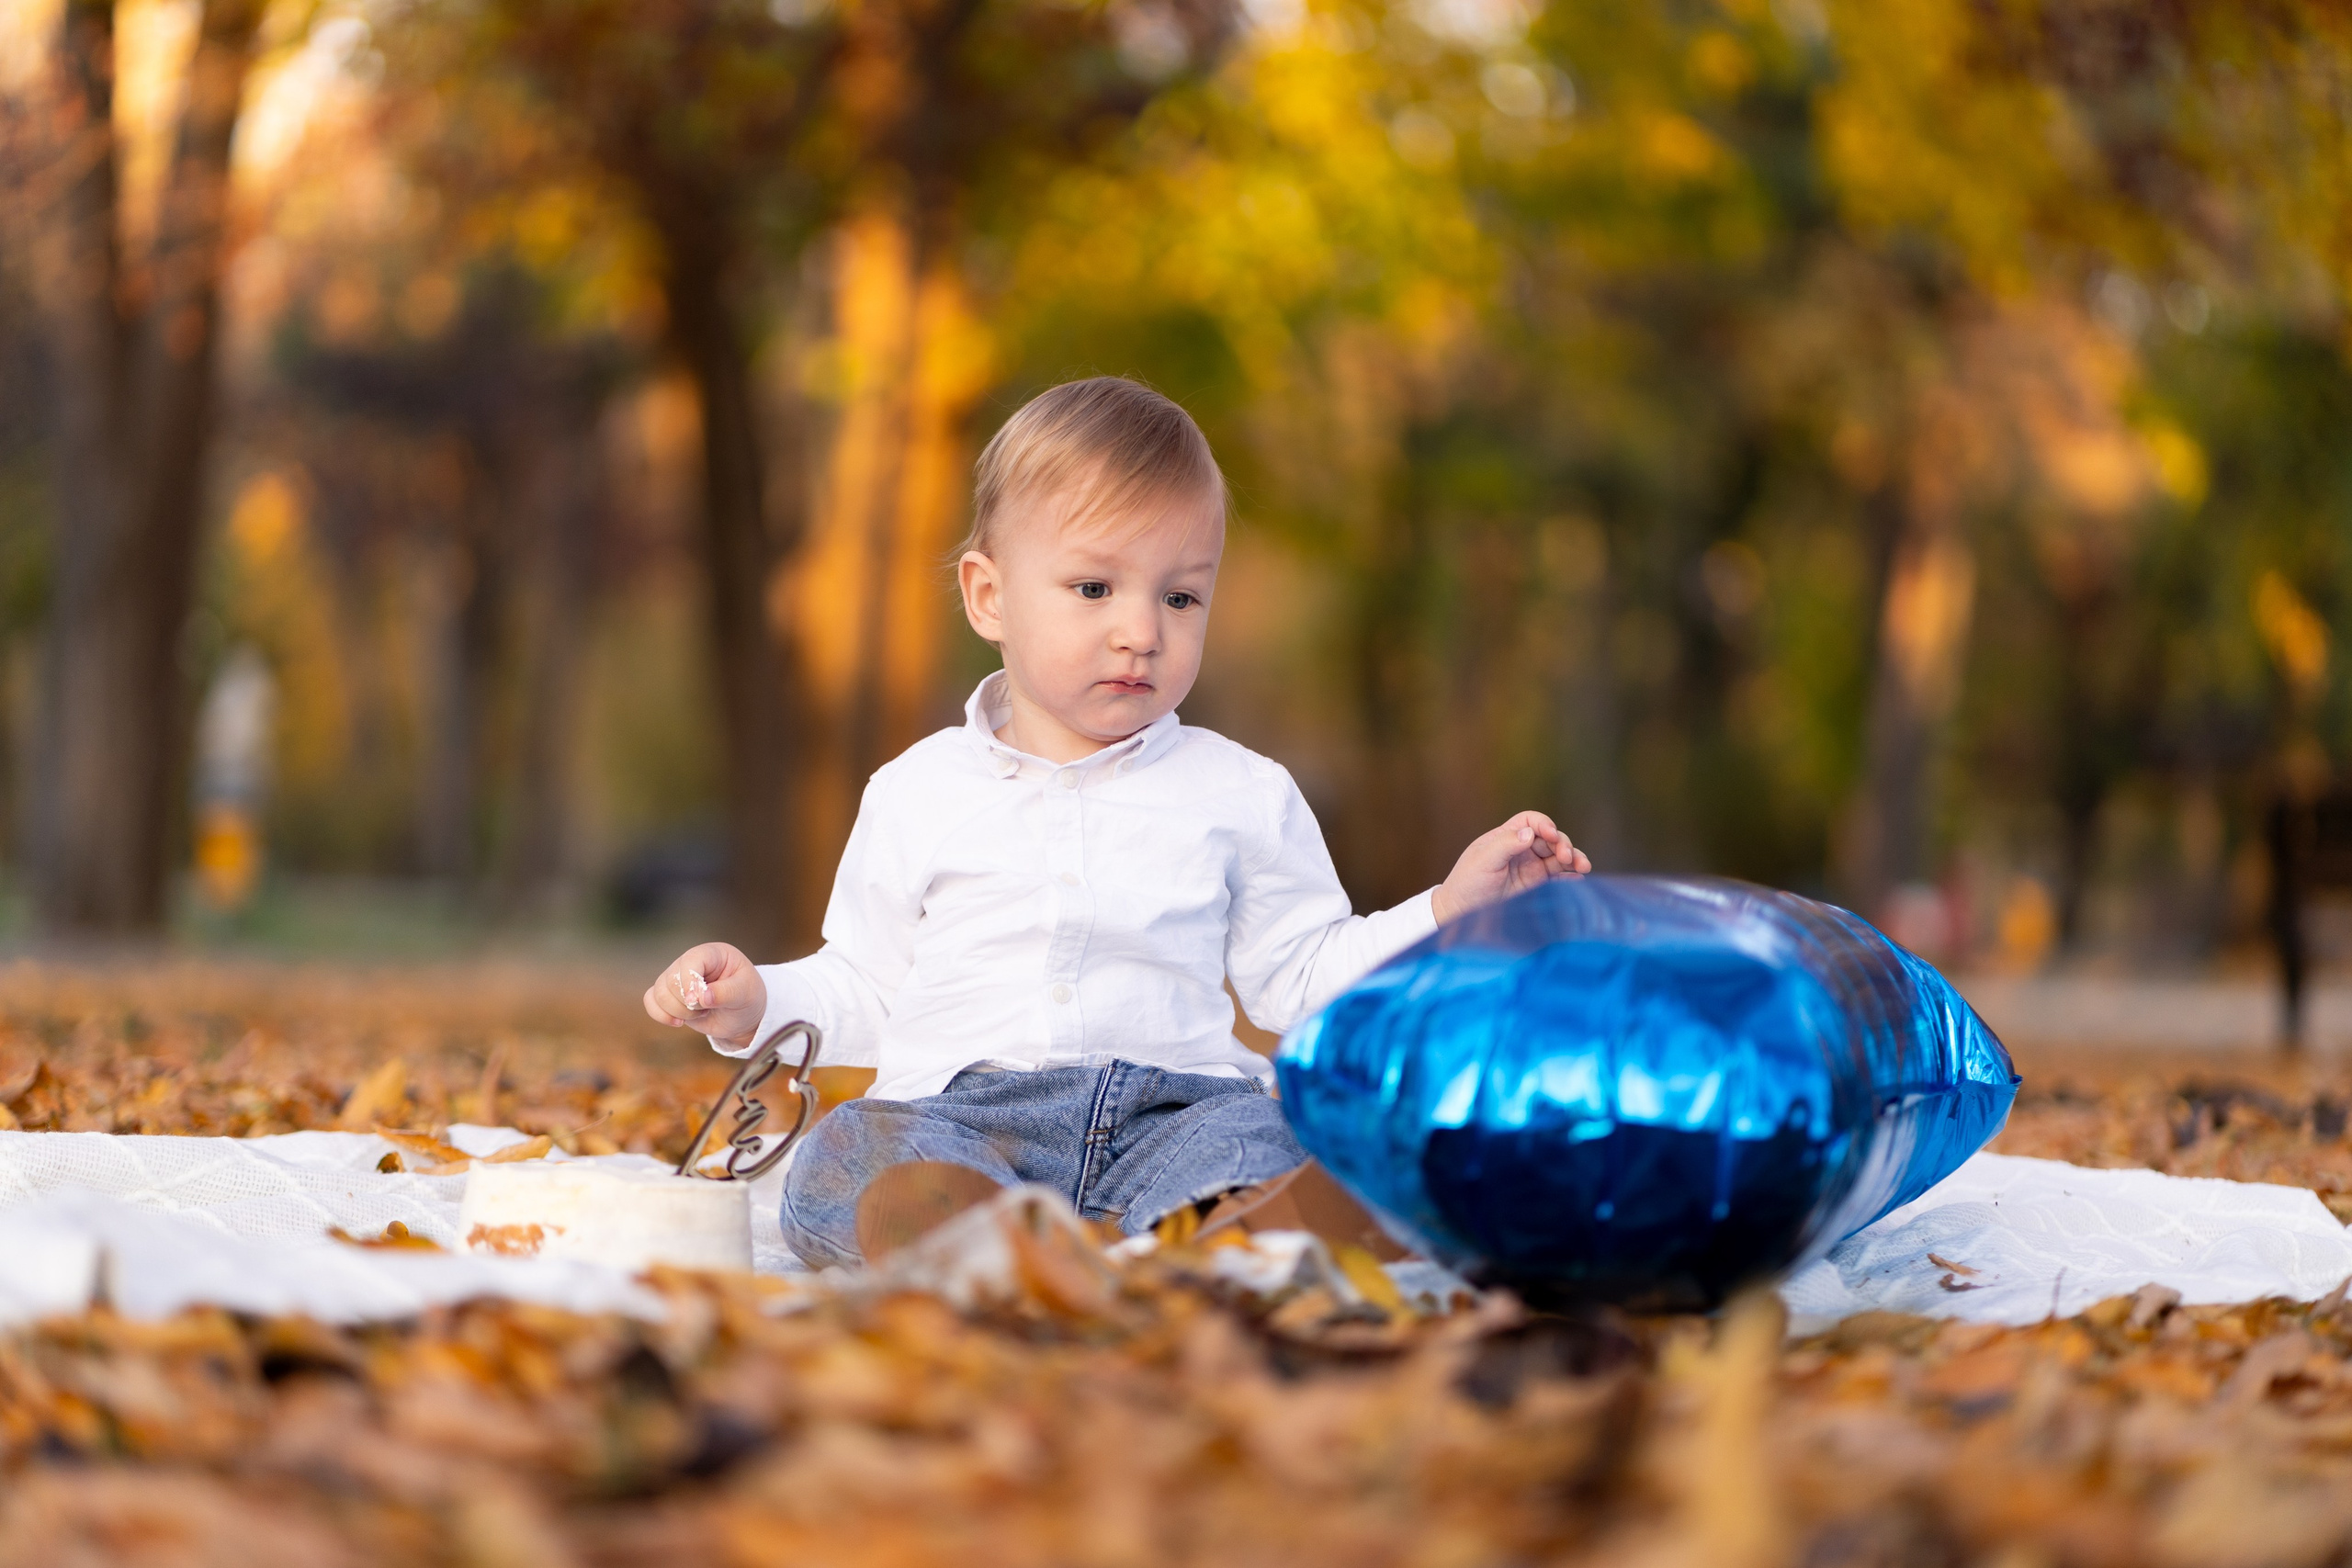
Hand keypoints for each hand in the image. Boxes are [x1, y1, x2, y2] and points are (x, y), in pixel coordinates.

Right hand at [643, 942, 766, 1051]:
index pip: (690, 961)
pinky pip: (650, 1001)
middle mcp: (691, 961)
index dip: (691, 984)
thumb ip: (726, 993)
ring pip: (658, 992)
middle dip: (687, 1003)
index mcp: (712, 953)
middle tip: (707, 1008)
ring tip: (699, 1013)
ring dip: (677, 1011)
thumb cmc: (748, 997)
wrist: (743, 1015)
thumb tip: (702, 997)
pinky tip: (678, 1022)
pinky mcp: (669, 995)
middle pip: (671, 980)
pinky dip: (661, 1015)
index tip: (702, 1002)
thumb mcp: (746, 994)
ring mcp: (677, 978)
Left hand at [1431, 810, 1590, 923]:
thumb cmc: (1467, 883)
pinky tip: (1579, 878)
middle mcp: (1520, 848)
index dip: (1544, 825)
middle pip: (1549, 838)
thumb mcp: (1483, 861)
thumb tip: (1530, 833)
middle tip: (1567, 857)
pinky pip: (1556, 876)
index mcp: (1505, 836)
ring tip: (1584, 866)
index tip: (1552, 835)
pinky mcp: (1534, 884)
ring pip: (1557, 857)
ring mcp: (1529, 866)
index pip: (1531, 822)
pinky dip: (1569, 875)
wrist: (1461, 911)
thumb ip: (1506, 845)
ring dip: (1572, 858)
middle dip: (1563, 844)